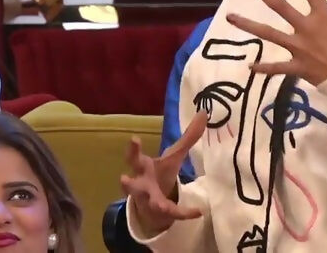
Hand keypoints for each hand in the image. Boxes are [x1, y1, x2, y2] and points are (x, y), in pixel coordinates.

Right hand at [120, 111, 206, 233]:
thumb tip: (203, 113)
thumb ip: (189, 136)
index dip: (133, 149)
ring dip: (154, 204)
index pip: (134, 157)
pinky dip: (185, 213)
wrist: (155, 203)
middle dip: (127, 182)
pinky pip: (173, 213)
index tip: (134, 139)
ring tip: (160, 206)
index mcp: (143, 167)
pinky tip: (198, 211)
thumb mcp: (174, 154)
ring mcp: (149, 200)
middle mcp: (141, 184)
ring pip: (148, 203)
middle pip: (131, 184)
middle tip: (123, 178)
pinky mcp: (161, 212)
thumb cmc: (160, 174)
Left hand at [227, 0, 326, 84]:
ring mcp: (299, 48)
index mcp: (324, 15)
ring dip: (249, 25)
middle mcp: (307, 28)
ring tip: (229, 17)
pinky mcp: (298, 68)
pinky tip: (250, 67)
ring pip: (269, 33)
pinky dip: (264, 69)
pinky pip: (277, 69)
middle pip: (278, 4)